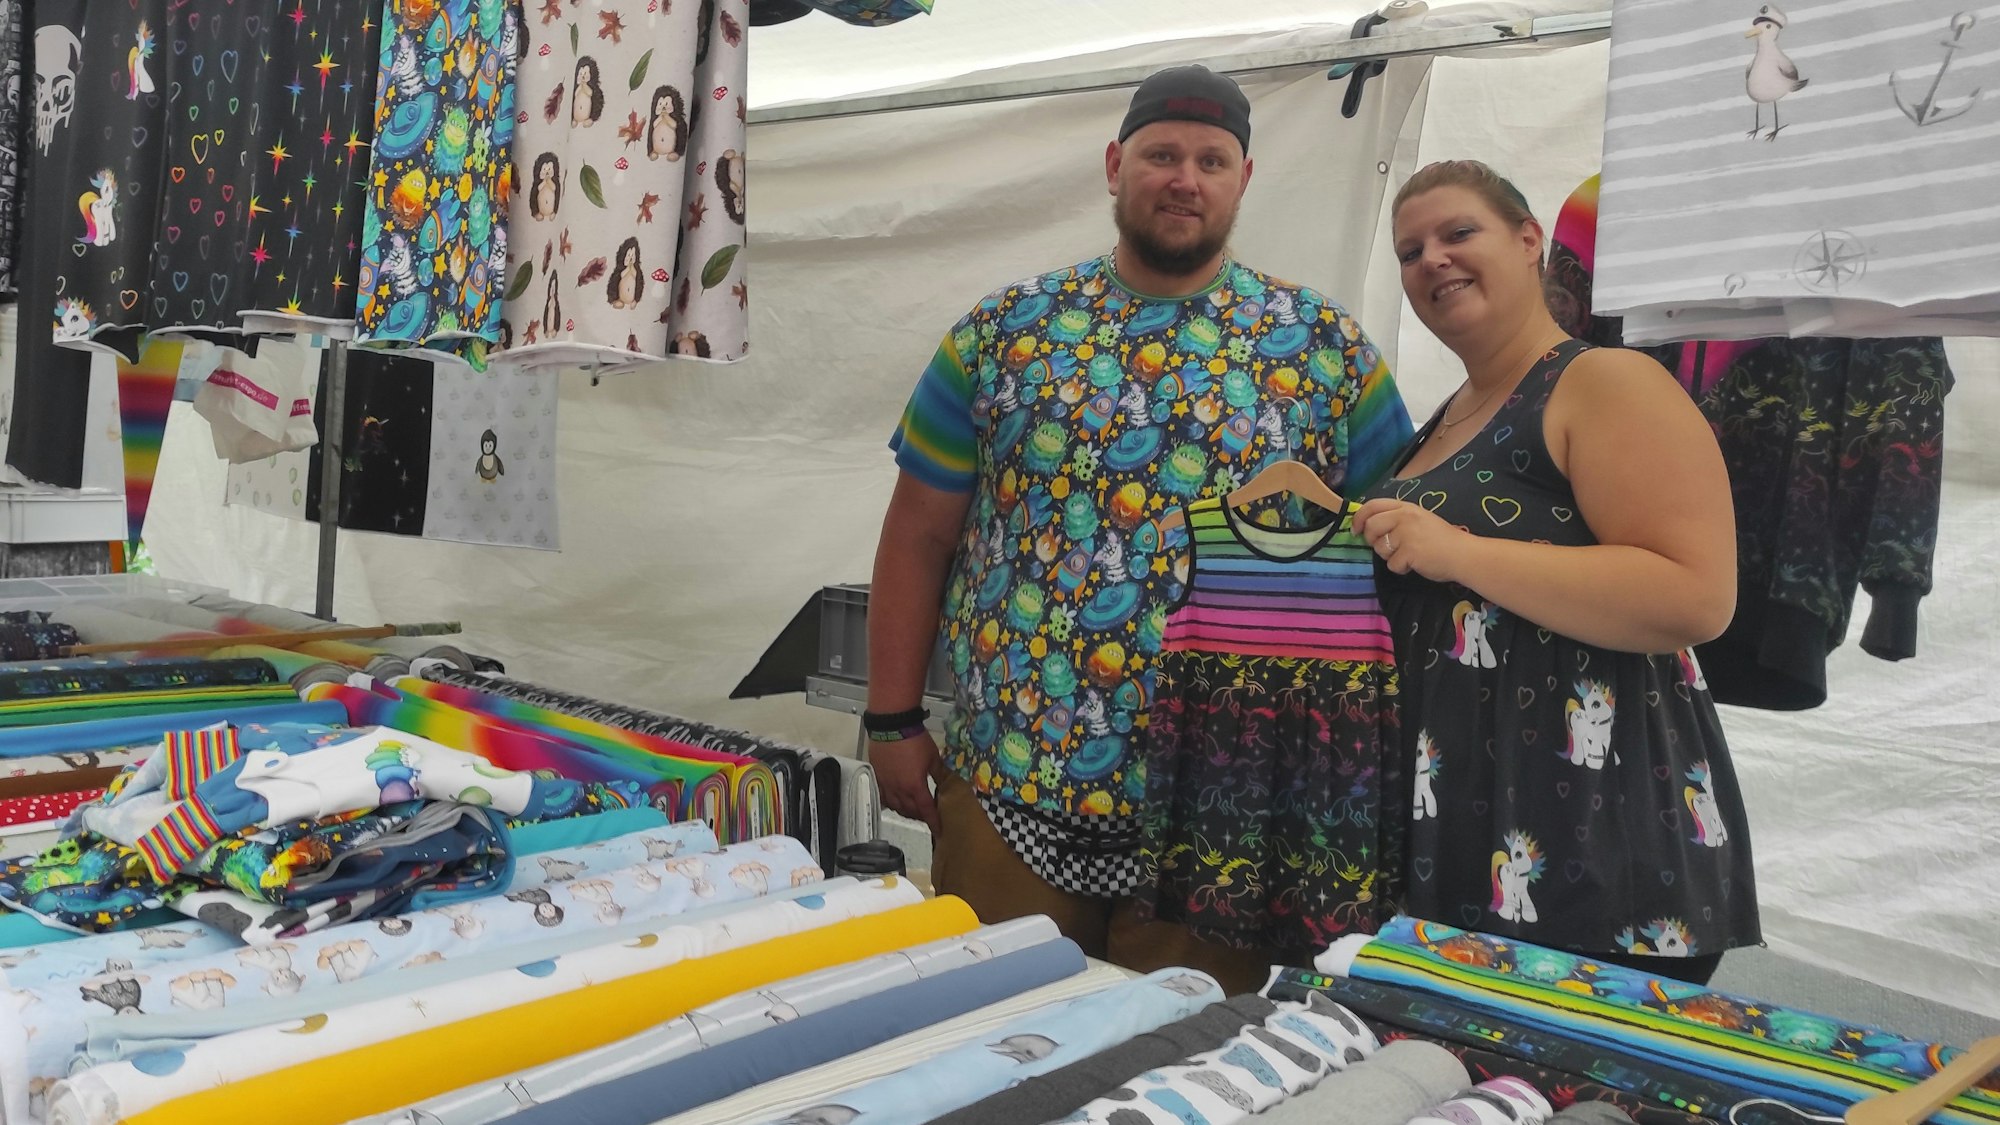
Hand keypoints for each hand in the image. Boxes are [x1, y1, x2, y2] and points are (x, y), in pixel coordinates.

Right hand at [868, 730, 941, 835]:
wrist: (892, 725)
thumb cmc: (915, 740)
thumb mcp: (933, 757)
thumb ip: (938, 773)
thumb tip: (945, 781)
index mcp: (915, 786)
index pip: (926, 810)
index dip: (933, 821)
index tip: (938, 830)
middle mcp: (899, 790)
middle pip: (910, 811)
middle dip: (920, 816)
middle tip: (928, 815)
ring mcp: (886, 784)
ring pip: (896, 806)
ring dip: (906, 811)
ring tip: (913, 810)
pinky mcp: (877, 777)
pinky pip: (884, 797)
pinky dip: (892, 803)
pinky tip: (896, 800)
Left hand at [1355, 498, 1475, 584]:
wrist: (1463, 554)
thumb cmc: (1442, 539)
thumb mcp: (1420, 519)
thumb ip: (1397, 519)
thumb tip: (1369, 526)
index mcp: (1406, 507)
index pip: (1373, 505)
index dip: (1359, 517)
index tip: (1356, 529)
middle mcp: (1405, 517)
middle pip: (1371, 527)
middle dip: (1372, 540)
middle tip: (1386, 547)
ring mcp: (1407, 534)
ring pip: (1379, 548)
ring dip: (1390, 556)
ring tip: (1408, 555)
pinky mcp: (1409, 552)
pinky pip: (1392, 564)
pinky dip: (1401, 568)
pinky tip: (1415, 563)